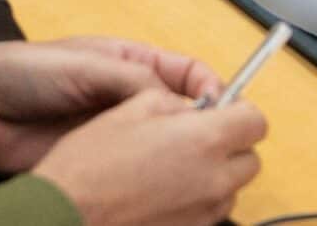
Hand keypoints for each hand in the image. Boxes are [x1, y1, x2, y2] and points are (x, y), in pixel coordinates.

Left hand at [0, 38, 221, 173]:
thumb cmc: (26, 71)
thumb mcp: (88, 65)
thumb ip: (135, 81)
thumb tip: (179, 102)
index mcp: (132, 63)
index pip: (187, 74)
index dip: (210, 89)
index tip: (223, 107)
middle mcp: (126, 96)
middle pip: (179, 112)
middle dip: (200, 126)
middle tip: (211, 145)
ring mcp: (110, 131)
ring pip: (157, 144)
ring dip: (173, 155)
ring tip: (184, 168)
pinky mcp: (91, 160)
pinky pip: (128, 170)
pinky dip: (144, 178)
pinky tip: (153, 185)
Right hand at [33, 88, 264, 225]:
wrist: (60, 217)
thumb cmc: (88, 166)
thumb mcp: (131, 110)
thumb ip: (176, 103)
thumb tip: (195, 108)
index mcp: (206, 140)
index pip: (256, 121)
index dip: (239, 112)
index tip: (222, 113)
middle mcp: (214, 180)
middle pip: (249, 159)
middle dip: (229, 146)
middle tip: (195, 140)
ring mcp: (202, 214)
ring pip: (229, 190)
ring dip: (213, 177)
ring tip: (172, 170)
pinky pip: (206, 214)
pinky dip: (194, 202)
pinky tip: (160, 194)